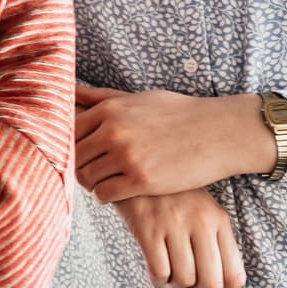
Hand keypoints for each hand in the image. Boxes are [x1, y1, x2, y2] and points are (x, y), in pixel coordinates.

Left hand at [72, 86, 276, 201]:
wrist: (217, 132)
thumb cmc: (178, 113)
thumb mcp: (137, 97)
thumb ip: (102, 97)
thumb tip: (71, 90)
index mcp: (110, 110)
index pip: (69, 131)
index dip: (70, 144)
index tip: (81, 152)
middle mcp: (113, 132)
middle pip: (74, 156)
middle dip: (77, 165)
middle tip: (88, 171)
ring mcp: (127, 157)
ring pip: (86, 177)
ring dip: (90, 183)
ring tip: (101, 183)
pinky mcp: (142, 180)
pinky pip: (105, 194)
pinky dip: (103, 196)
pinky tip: (111, 193)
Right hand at [111, 189, 246, 287]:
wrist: (138, 165)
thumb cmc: (173, 195)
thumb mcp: (203, 209)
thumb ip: (214, 240)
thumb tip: (219, 285)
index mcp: (219, 220)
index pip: (235, 275)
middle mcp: (200, 222)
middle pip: (211, 283)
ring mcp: (173, 224)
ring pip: (183, 279)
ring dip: (175, 285)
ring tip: (169, 274)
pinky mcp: (147, 226)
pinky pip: (159, 271)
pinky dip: (158, 279)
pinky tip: (155, 270)